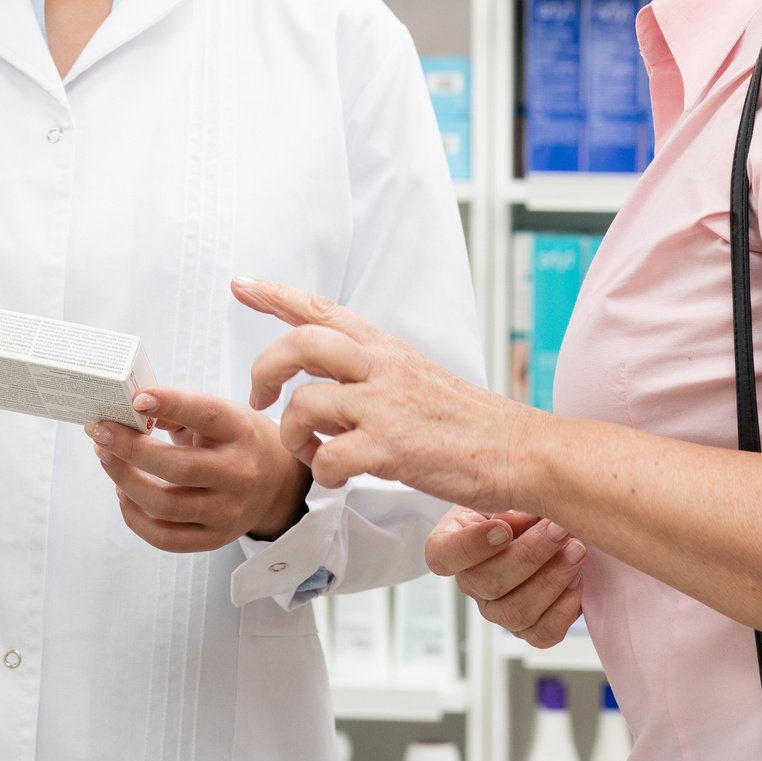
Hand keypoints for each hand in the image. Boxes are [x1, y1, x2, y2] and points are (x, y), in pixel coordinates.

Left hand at [90, 387, 312, 553]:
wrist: (277, 481)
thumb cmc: (237, 441)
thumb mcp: (221, 414)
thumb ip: (178, 411)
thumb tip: (129, 410)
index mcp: (241, 432)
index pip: (206, 415)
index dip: (170, 404)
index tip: (136, 398)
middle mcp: (240, 473)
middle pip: (177, 467)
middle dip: (129, 449)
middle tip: (100, 433)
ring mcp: (229, 511)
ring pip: (165, 505)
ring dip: (125, 482)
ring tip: (107, 460)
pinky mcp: (215, 538)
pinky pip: (165, 538)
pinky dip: (134, 517)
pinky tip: (123, 494)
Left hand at [236, 277, 529, 512]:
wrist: (519, 450)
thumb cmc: (468, 424)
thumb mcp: (417, 377)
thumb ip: (372, 372)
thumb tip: (330, 378)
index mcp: (386, 350)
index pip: (322, 310)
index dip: (276, 295)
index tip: (242, 286)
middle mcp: (382, 369)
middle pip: (302, 343)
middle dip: (265, 368)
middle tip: (258, 396)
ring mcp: (385, 407)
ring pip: (305, 403)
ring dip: (293, 434)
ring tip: (310, 451)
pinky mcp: (391, 448)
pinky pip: (329, 458)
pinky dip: (321, 472)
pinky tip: (336, 475)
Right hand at [426, 506, 586, 646]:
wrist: (543, 524)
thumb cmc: (518, 502)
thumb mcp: (504, 488)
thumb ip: (506, 491)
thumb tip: (530, 504)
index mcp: (452, 543)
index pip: (442, 555)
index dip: (471, 546)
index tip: (503, 528)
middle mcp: (470, 581)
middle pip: (488, 583)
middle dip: (530, 554)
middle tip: (559, 529)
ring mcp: (496, 609)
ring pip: (516, 612)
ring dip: (552, 580)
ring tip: (576, 551)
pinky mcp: (527, 627)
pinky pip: (542, 634)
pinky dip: (564, 610)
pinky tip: (577, 582)